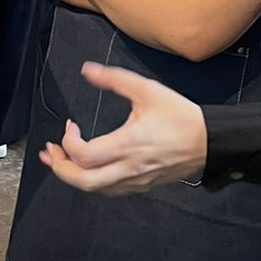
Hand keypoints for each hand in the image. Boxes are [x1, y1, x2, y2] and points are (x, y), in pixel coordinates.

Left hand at [40, 61, 207, 195]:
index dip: (68, 142)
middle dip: (60, 168)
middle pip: (83, 182)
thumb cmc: (180, 116)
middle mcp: (129, 168)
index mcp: (129, 145)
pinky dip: (91, 181)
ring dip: (72, 175)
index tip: (70, 124)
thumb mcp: (148, 90)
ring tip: (59, 158)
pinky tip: (85, 167)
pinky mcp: (141, 185)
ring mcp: (135, 180)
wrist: (210, 141)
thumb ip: (114, 79)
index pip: (85, 156)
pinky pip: (109, 190)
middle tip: (50, 151)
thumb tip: (87, 70)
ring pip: (95, 189)